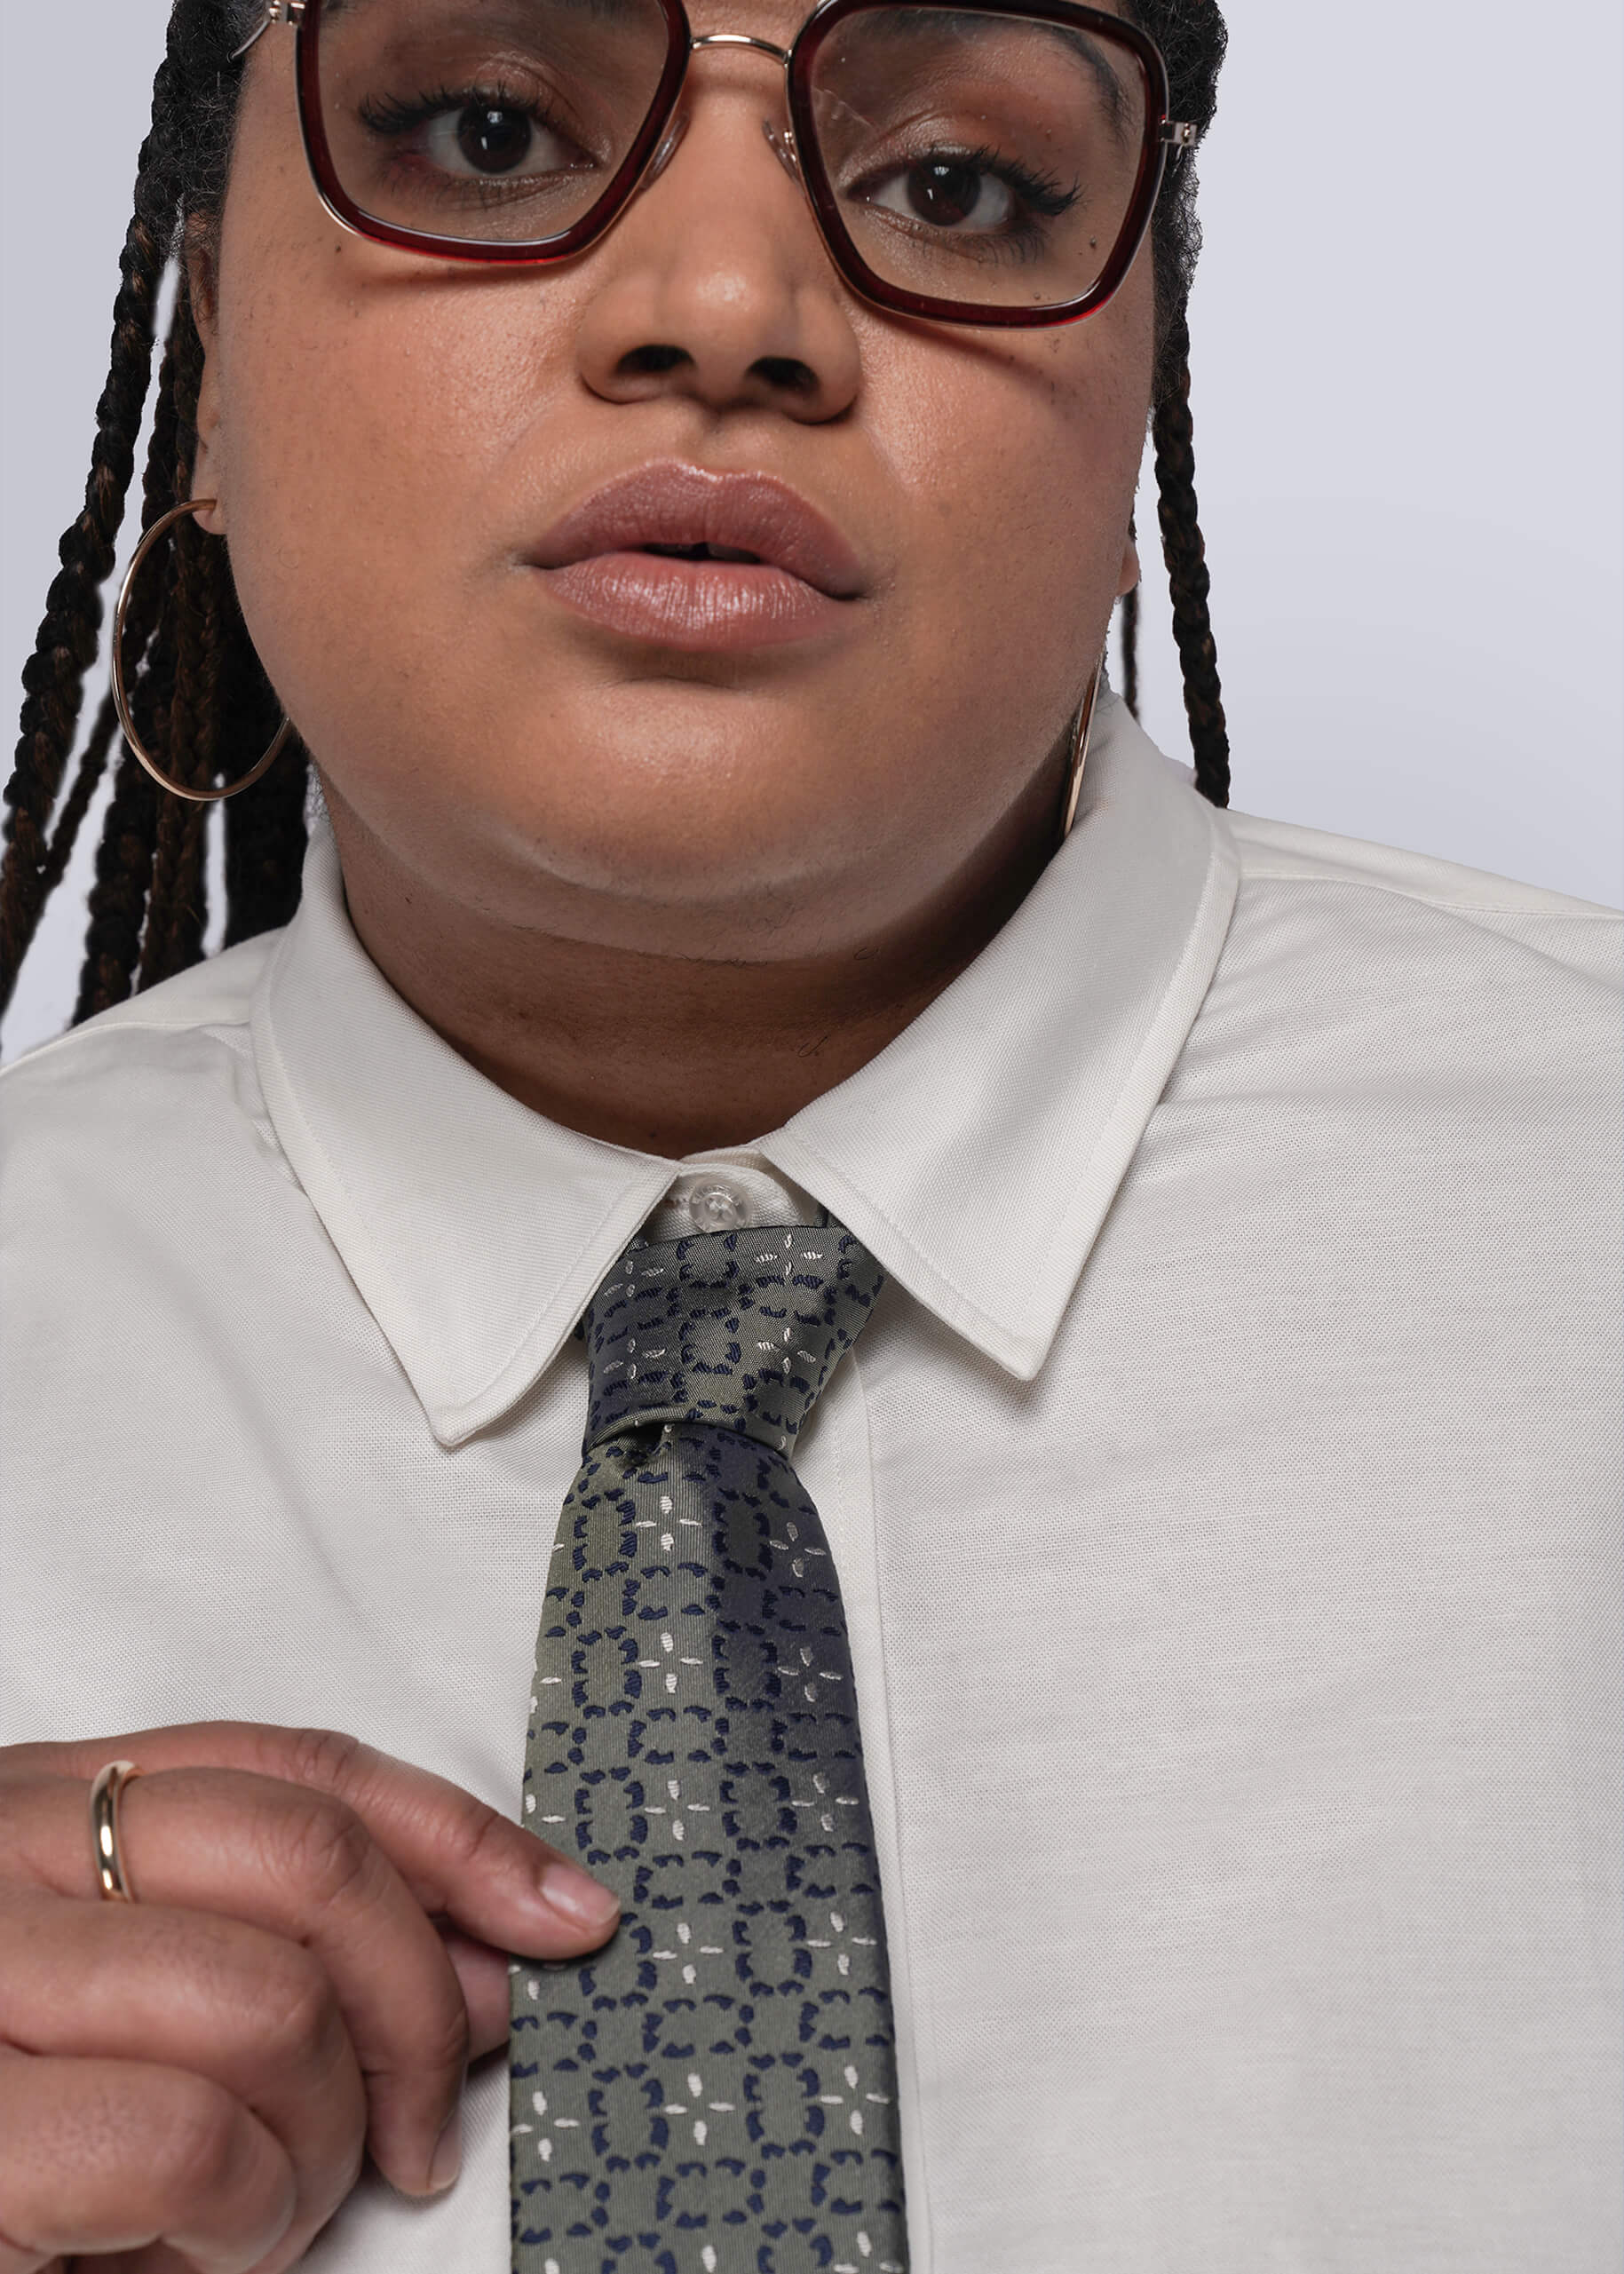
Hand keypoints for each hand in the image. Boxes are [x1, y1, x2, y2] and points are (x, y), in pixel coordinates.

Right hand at [0, 1722, 619, 2272]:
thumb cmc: (8, 2116)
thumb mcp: (136, 2005)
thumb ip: (291, 1957)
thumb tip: (488, 1962)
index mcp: (41, 1808)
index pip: (298, 1770)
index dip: (458, 1835)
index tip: (568, 1913)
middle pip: (310, 1864)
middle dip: (416, 2006)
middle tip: (421, 2133)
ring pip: (270, 2006)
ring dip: (320, 2146)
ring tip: (262, 2214)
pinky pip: (188, 2139)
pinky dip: (242, 2218)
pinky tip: (194, 2251)